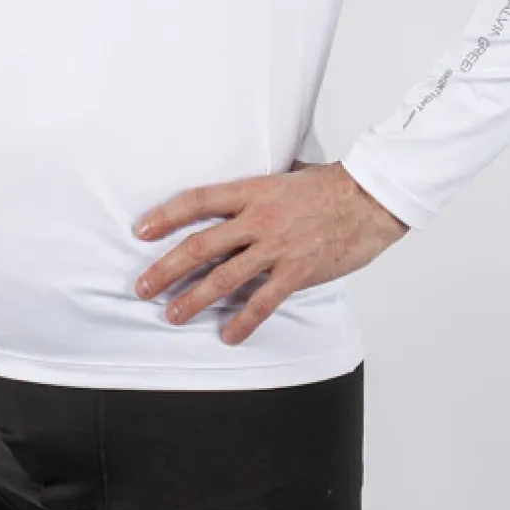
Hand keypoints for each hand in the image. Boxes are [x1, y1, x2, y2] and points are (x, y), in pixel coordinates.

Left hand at [131, 161, 409, 345]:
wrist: (368, 199)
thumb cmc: (329, 185)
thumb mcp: (285, 175)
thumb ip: (258, 189)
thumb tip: (236, 194)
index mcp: (251, 191)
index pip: (197, 201)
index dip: (165, 215)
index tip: (141, 231)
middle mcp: (258, 219)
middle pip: (200, 245)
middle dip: (166, 268)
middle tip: (143, 286)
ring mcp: (277, 247)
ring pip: (224, 277)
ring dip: (194, 299)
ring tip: (172, 314)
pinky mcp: (297, 272)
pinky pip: (263, 302)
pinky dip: (243, 321)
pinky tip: (227, 334)